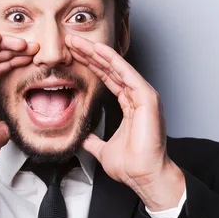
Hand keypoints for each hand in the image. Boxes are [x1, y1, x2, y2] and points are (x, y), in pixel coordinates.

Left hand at [66, 34, 184, 210]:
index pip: (107, 78)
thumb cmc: (131, 165)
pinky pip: (127, 74)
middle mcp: (137, 97)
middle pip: (110, 69)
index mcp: (130, 105)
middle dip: (90, 53)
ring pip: (117, 67)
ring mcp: (144, 95)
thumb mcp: (102, 149)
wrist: (143, 177)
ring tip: (79, 41)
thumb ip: (92, 140)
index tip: (73, 55)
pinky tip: (98, 50)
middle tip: (71, 40)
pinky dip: (112, 60)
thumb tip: (81, 137)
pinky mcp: (147, 98)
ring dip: (97, 52)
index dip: (90, 65)